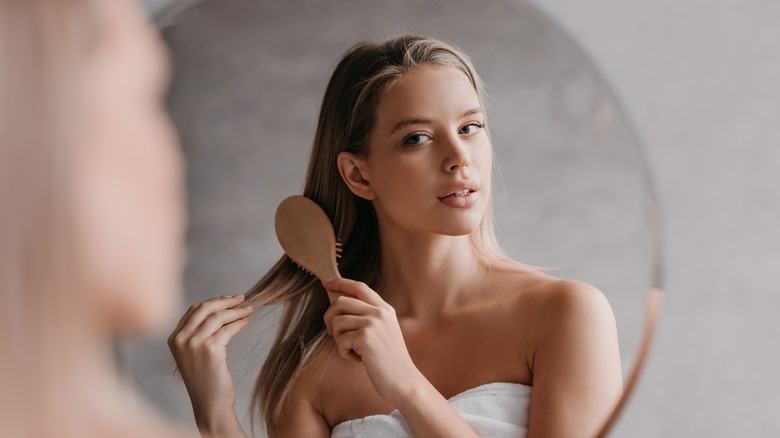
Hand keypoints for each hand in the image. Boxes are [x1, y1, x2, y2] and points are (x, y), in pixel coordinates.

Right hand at [168, 294, 253, 434]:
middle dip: (225, 301)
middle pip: (205, 308)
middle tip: (242, 298)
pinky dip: (240, 323)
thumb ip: (199, 333)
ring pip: (218, 316)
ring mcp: (193, 344)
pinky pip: (228, 328)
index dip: (213, 301)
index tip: (229, 299)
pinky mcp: (210, 349)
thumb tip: (221, 308)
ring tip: (249, 310)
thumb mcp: (195, 354)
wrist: (209, 404)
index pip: (194, 310)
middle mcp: (180, 339)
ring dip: (236, 310)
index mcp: (174, 339)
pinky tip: (246, 322)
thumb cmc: (206, 380)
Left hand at [322, 278, 421, 404]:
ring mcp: (372, 323)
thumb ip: (368, 317)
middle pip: (341, 302)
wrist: (403, 380)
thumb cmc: (389, 360)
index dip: (341, 282)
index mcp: (384, 309)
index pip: (359, 287)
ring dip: (338, 339)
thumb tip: (339, 306)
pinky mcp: (365, 337)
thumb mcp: (383, 331)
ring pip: (337, 322)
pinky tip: (357, 359)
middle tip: (331, 332)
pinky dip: (343, 352)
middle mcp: (379, 312)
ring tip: (352, 350)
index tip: (326, 283)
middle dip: (329, 316)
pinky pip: (339, 340)